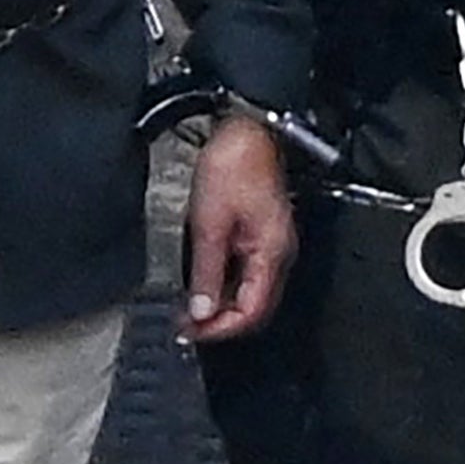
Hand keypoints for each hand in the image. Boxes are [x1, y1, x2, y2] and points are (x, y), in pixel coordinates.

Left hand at [182, 116, 294, 342]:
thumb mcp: (209, 224)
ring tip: (188, 308)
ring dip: (221, 304)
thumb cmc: (232, 168)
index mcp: (272, 255)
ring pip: (250, 291)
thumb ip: (206, 271)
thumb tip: (201, 311)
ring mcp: (272, 245)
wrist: (248, 130)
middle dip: (220, 321)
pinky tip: (203, 283)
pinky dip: (225, 284)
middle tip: (186, 325)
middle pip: (254, 307)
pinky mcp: (262, 234)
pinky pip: (246, 272)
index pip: (252, 312)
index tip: (191, 332)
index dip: (221, 329)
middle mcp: (278, 255)